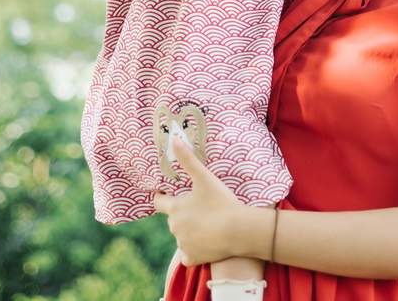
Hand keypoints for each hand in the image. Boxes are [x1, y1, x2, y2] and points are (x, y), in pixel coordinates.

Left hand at [151, 137, 246, 265]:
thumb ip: (187, 159)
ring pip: (181, 236)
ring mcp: (182, 244)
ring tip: (207, 224)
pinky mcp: (192, 257)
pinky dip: (193, 250)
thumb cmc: (221, 202)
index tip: (166, 194)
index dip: (161, 196)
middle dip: (182, 214)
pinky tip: (205, 243)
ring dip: (189, 231)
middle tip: (199, 208)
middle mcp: (174, 227)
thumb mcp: (204, 178)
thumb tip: (173, 139)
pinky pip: (187, 255)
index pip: (158, 202)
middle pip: (173, 219)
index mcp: (174, 208)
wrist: (239, 230)